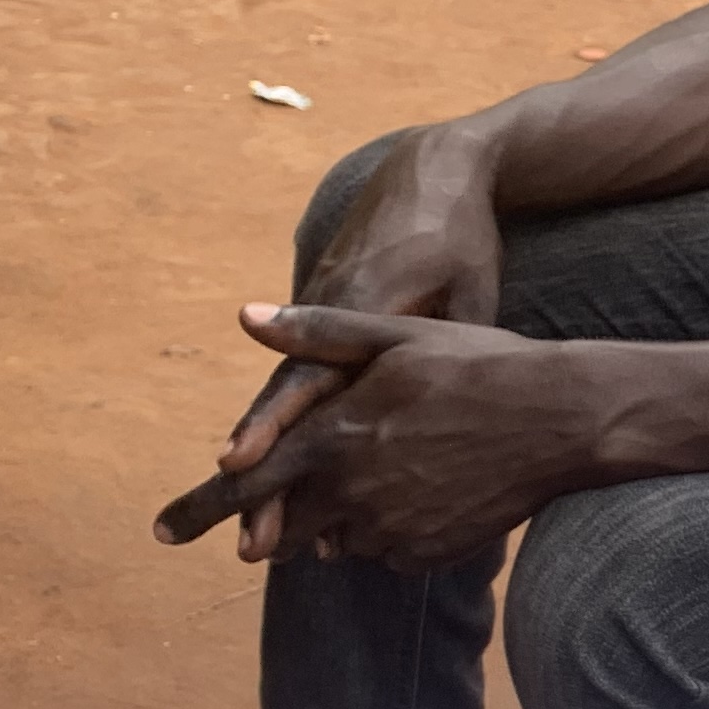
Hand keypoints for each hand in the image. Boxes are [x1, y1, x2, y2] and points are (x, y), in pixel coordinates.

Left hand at [156, 306, 617, 569]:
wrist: (563, 417)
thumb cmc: (481, 364)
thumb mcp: (396, 334)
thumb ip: (318, 331)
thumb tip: (247, 315)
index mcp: (335, 437)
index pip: (244, 483)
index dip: (199, 507)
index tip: (161, 531)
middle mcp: (353, 491)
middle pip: (284, 523)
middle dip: (273, 522)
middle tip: (264, 527)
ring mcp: (392, 529)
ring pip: (339, 536)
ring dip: (339, 517)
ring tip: (385, 478)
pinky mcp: (426, 554)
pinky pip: (386, 550)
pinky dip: (389, 528)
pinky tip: (425, 491)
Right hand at [205, 127, 508, 493]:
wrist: (435, 170)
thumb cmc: (461, 235)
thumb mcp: (471, 290)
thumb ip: (453, 350)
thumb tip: (455, 421)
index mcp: (362, 304)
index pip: (308, 377)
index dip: (273, 426)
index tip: (238, 468)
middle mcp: (326, 310)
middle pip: (284, 401)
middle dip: (260, 473)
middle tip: (245, 537)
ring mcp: (319, 308)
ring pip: (286, 395)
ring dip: (267, 462)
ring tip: (249, 527)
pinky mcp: (324, 308)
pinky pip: (301, 376)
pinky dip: (286, 426)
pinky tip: (277, 479)